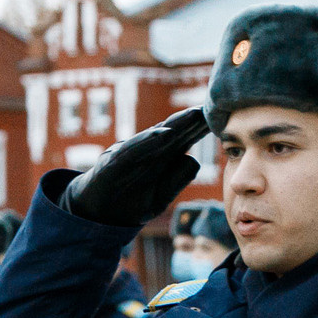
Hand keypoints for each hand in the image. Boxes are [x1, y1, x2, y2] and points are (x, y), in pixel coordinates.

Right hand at [63, 108, 211, 227]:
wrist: (94, 211)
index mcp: (159, 159)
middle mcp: (146, 151)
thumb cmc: (129, 201)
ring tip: (196, 113)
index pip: (185, 139)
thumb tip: (193, 158)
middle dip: (194, 120)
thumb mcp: (160, 197)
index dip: (202, 129)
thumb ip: (176, 180)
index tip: (223, 118)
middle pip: (175, 132)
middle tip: (216, 106)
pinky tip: (164, 134)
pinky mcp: (113, 162)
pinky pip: (133, 150)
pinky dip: (147, 141)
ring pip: (157, 135)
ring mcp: (130, 154)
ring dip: (177, 124)